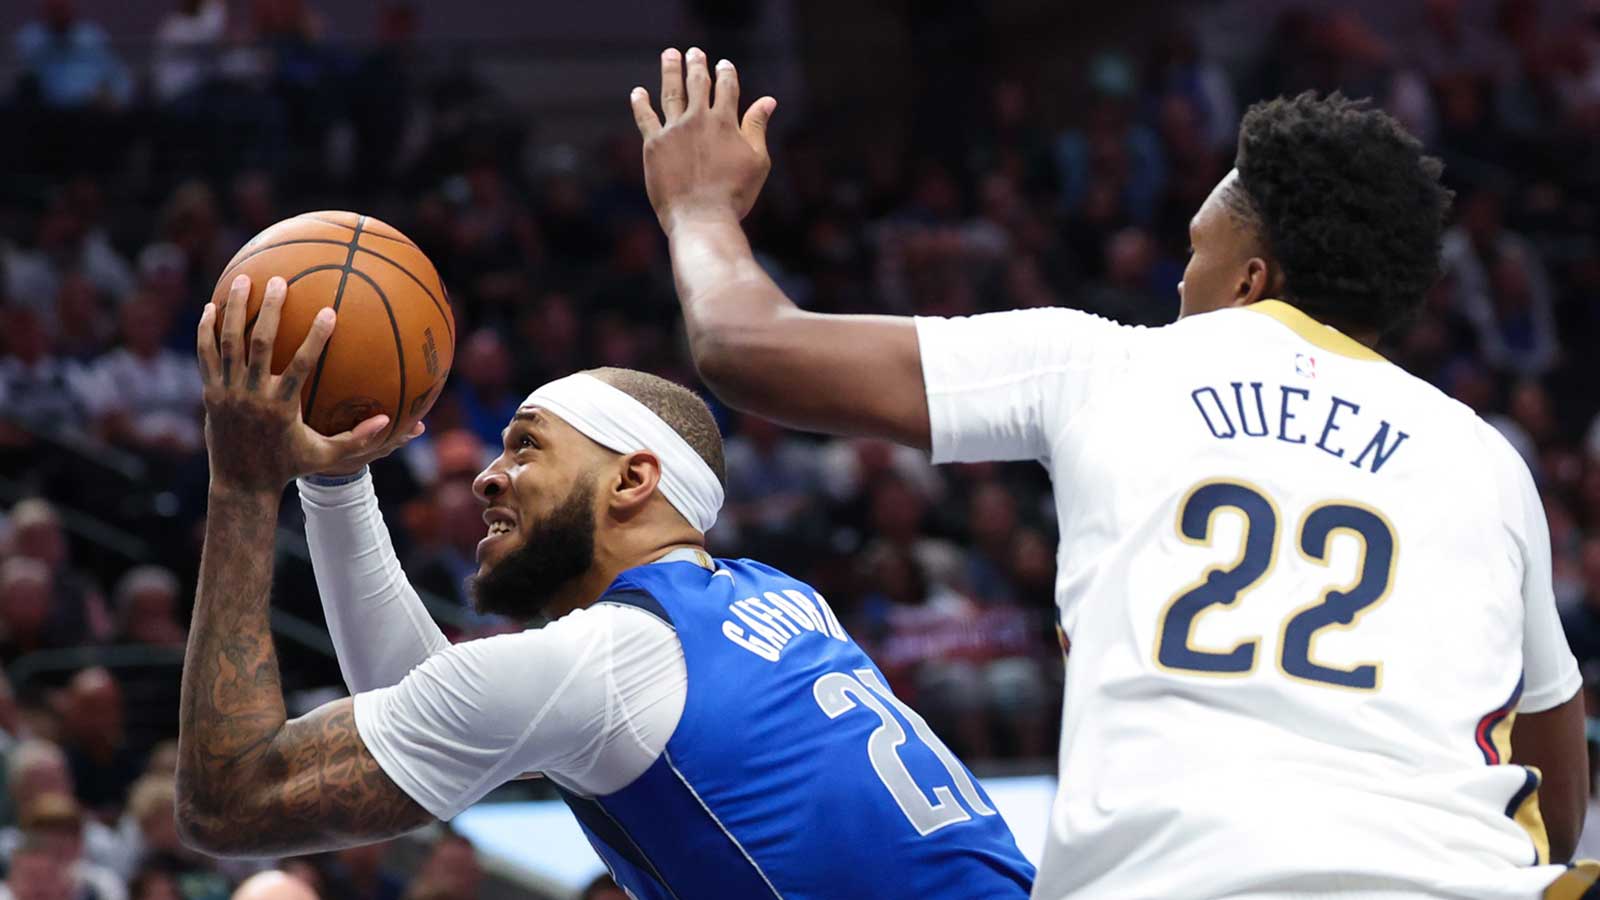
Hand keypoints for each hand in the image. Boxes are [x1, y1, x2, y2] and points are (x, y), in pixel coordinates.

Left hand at [197, 274, 392, 493]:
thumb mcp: (324, 455)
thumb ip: (356, 438)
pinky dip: (207, 330)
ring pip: (228, 343)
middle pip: (259, 344)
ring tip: (242, 279)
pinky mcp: (209, 393)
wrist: (240, 483)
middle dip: (268, 309)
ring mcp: (227, 393)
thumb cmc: (288, 467)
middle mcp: (252, 395)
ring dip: (233, 309)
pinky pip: (206, 355)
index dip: (315, 338)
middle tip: (279, 281)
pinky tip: (210, 306)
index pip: (300, 366)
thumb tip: (388, 421)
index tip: (328, 312)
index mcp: (281, 407)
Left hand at [631, 47, 776, 231]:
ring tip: (670, 55)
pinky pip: (645, 118)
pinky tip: (638, 92)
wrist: (702, 217)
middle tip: (694, 52)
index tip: (723, 64)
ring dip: (671, 71)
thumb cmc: (735, 194)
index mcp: (726, 122)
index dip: (726, 73)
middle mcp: (698, 119)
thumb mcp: (757, 161)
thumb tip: (768, 100)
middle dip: (697, 65)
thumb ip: (757, 127)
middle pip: (697, 83)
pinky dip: (641, 103)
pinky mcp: (653, 145)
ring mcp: (674, 130)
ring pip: (671, 92)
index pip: (726, 88)